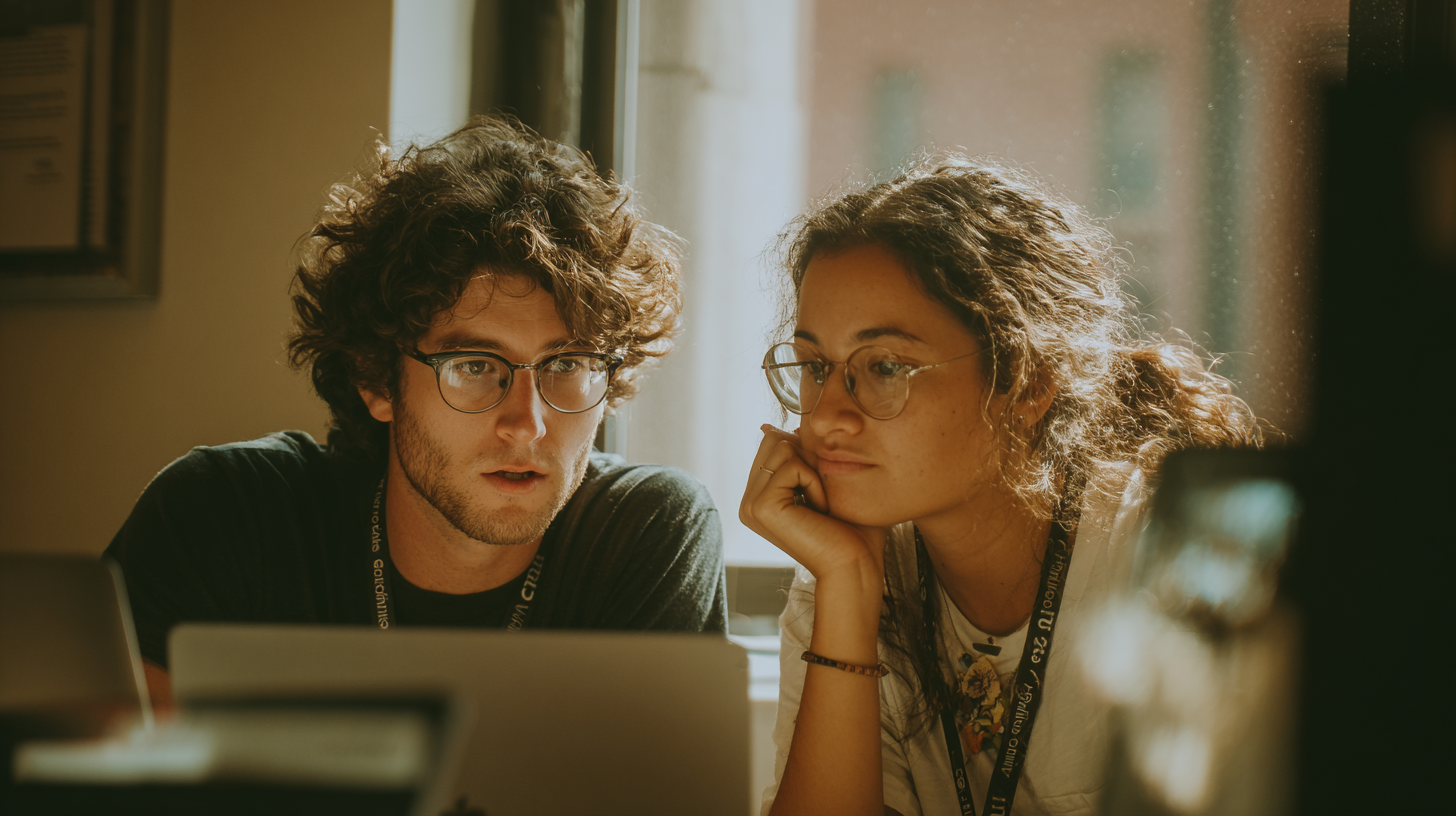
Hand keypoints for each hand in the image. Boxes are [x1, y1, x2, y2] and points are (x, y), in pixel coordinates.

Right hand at [739, 424, 887, 584]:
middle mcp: (748, 502)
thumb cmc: (850, 529)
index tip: (819, 487)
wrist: (855, 564)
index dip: (803, 451)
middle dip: (806, 457)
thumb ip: (798, 455)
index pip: (772, 443)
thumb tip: (769, 426)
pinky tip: (820, 510)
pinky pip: (792, 465)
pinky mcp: (760, 507)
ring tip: (820, 504)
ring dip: (812, 470)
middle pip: (773, 439)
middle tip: (821, 493)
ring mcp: (750, 505)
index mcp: (758, 497)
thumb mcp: (820, 482)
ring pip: (781, 446)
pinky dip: (815, 482)